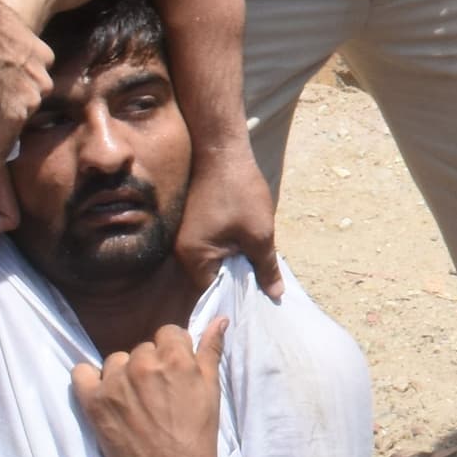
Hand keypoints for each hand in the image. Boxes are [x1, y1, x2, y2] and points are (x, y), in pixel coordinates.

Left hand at [72, 319, 233, 456]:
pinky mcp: (93, 402)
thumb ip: (210, 351)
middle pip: (142, 349)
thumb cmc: (198, 435)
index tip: (172, 373)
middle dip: (149, 366)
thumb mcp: (211, 390)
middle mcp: (143, 364)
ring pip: (116, 361)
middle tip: (155, 394)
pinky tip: (104, 395)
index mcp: (175, 358)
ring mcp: (115, 383)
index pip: (168, 333)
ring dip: (123, 376)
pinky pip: (81, 373)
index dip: (172, 352)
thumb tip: (218, 319)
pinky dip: (90, 380)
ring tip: (133, 402)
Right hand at [177, 147, 282, 299]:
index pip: (212, 292)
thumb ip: (266, 267)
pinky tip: (245, 250)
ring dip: (233, 264)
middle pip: (211, 279)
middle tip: (263, 292)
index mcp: (193, 257)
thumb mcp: (260, 233)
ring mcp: (184, 237)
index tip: (255, 307)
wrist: (221, 150)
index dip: (236, 299)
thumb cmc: (240, 191)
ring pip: (212, 262)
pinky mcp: (191, 225)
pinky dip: (227, 250)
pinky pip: (210, 247)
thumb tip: (275, 294)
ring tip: (257, 272)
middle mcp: (181, 250)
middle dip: (236, 282)